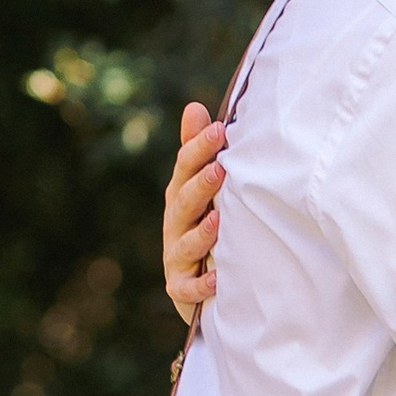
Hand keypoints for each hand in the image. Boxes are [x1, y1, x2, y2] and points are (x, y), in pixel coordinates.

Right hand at [164, 101, 222, 323]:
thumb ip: (197, 153)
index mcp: (180, 196)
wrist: (198, 285)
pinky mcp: (180, 288)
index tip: (220, 130)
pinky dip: (201, 285)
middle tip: (220, 170)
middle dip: (200, 187)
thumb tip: (195, 106)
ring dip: (201, 234)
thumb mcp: (199, 189)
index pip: (185, 168)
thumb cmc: (203, 225)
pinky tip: (217, 278)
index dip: (199, 149)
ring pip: (186, 244)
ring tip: (218, 222)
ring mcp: (176, 257)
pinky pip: (188, 289)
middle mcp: (175, 224)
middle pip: (184, 203)